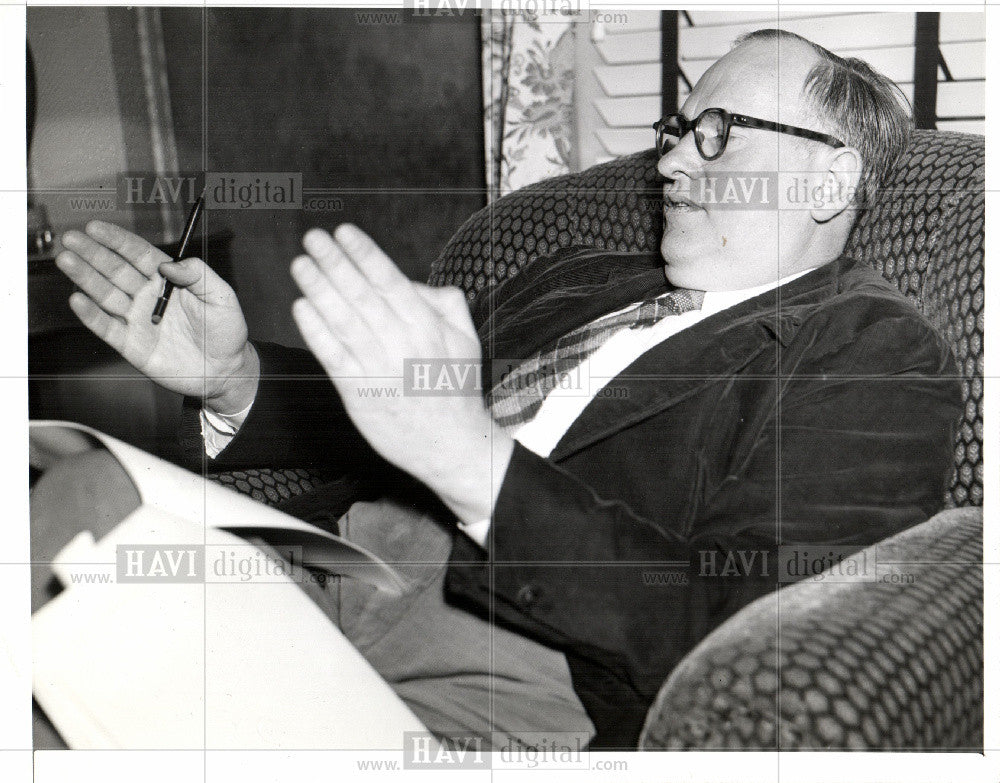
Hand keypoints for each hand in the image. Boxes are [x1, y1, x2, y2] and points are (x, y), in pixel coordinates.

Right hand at [57, 221, 258, 413]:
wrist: (224, 370)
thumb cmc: (226, 331)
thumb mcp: (221, 296)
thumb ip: (199, 275)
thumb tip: (169, 264)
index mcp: (168, 279)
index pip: (138, 254)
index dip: (117, 240)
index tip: (96, 227)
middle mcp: (148, 296)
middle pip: (116, 270)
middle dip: (93, 253)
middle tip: (71, 238)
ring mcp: (138, 319)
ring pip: (106, 295)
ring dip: (85, 278)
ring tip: (66, 261)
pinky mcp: (132, 344)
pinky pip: (107, 327)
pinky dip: (91, 314)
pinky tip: (77, 299)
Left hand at [289, 225, 513, 523]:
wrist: (451, 444)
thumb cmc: (455, 389)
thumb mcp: (466, 339)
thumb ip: (444, 303)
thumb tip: (412, 280)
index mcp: (427, 327)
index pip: (390, 281)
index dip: (364, 254)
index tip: (344, 232)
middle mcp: (402, 343)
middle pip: (362, 295)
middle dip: (335, 263)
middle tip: (313, 239)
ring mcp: (378, 369)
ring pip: (343, 321)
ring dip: (319, 289)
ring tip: (301, 265)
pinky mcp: (359, 394)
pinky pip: (333, 356)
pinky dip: (316, 331)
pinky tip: (301, 307)